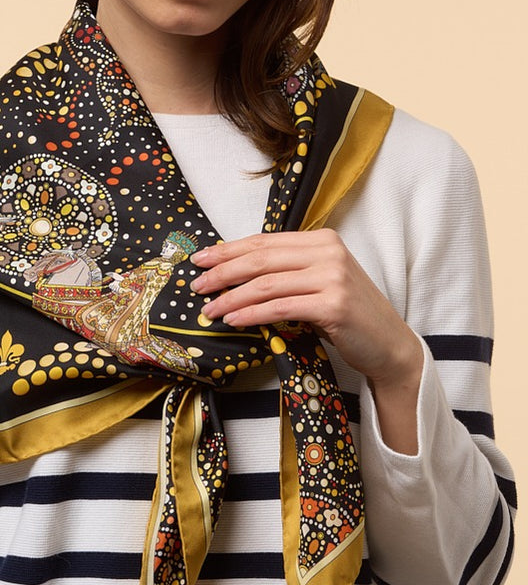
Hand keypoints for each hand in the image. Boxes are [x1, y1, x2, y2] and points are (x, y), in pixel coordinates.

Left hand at [191, 229, 421, 393]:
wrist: (388, 344)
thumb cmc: (347, 316)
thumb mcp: (317, 283)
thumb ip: (286, 272)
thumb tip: (233, 274)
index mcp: (322, 240)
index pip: (265, 242)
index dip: (228, 250)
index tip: (201, 260)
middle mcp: (328, 252)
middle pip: (261, 259)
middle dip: (223, 272)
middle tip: (197, 286)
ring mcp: (333, 277)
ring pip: (266, 284)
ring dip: (231, 298)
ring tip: (209, 310)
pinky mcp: (333, 304)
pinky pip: (280, 307)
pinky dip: (252, 314)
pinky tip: (234, 321)